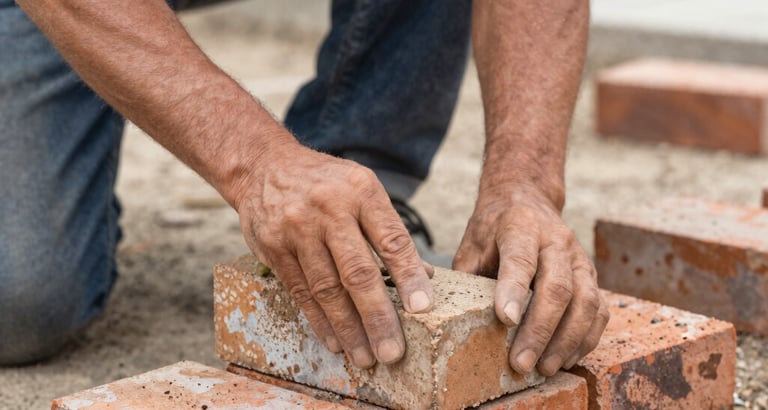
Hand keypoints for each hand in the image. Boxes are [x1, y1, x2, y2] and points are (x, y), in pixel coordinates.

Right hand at [233, 139, 433, 367]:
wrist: (265, 166)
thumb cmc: (326, 183)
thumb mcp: (363, 190)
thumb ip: (389, 230)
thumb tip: (423, 276)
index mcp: (361, 192)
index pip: (392, 240)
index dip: (408, 277)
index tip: (423, 309)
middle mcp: (329, 209)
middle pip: (357, 272)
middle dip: (377, 317)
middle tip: (392, 352)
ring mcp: (297, 229)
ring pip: (327, 289)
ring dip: (348, 328)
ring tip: (365, 356)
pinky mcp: (274, 248)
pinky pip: (301, 292)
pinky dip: (320, 321)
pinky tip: (335, 341)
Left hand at [453, 183, 608, 375]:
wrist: (526, 199)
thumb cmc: (493, 229)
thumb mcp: (472, 243)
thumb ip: (468, 276)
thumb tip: (453, 317)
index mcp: (520, 226)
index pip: (521, 260)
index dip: (514, 290)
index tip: (505, 320)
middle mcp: (556, 240)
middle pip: (558, 287)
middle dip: (540, 329)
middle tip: (521, 362)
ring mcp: (579, 258)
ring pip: (585, 302)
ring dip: (566, 340)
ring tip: (544, 368)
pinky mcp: (592, 276)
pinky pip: (599, 311)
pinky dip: (585, 339)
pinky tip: (565, 358)